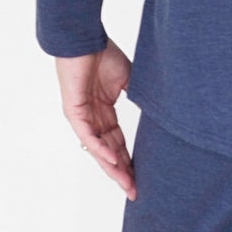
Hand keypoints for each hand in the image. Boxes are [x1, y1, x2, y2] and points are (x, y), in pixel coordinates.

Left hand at [55, 41, 136, 198]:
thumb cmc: (103, 55)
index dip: (129, 161)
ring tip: (126, 184)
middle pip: (109, 152)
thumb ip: (138, 98)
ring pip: (98, 150)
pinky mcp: (74, 111)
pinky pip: (88, 136)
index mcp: (104, 113)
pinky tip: (113, 160)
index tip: (141, 178)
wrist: (85, 39)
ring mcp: (82, 117)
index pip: (118, 143)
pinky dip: (100, 148)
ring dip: (112, 168)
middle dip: (122, 173)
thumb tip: (158, 111)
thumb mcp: (128, 80)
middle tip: (135, 192)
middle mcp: (92, 119)